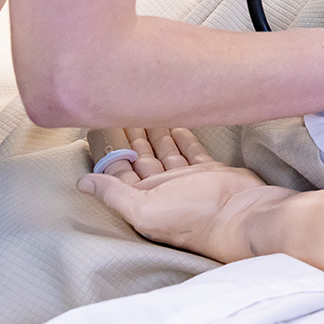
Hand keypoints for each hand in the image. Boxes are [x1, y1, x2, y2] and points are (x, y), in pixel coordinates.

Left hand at [78, 127, 289, 263]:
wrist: (241, 215)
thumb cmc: (194, 217)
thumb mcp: (145, 209)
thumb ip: (113, 194)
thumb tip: (82, 183)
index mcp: (142, 198)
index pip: (118, 170)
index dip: (108, 149)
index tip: (100, 124)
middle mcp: (161, 188)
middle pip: (140, 157)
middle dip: (129, 135)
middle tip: (122, 106)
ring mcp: (185, 179)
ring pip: (165, 151)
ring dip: (154, 132)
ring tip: (145, 108)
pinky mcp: (208, 171)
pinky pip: (191, 150)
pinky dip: (182, 137)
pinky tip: (176, 122)